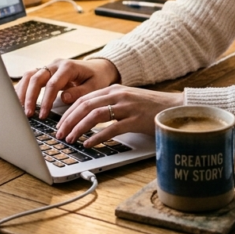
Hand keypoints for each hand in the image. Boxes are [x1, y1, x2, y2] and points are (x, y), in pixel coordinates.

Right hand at [15, 58, 119, 119]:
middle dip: (30, 97)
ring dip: (22, 92)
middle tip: (28, 114)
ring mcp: (49, 67)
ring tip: (19, 109)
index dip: (46, 100)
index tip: (43, 115)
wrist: (98, 67)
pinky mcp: (45, 72)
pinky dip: (23, 89)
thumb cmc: (97, 78)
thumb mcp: (94, 86)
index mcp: (68, 67)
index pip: (52, 84)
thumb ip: (80, 92)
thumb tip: (63, 98)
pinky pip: (30, 78)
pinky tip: (19, 102)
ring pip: (29, 76)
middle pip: (36, 77)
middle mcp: (55, 64)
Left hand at [55, 85, 184, 146]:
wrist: (176, 108)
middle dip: (69, 120)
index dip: (69, 111)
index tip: (60, 124)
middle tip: (59, 133)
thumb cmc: (150, 108)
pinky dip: (97, 137)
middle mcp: (118, 95)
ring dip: (79, 128)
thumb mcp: (126, 101)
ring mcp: (127, 107)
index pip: (84, 98)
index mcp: (114, 89)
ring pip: (95, 115)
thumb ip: (109, 105)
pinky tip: (89, 144)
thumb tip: (87, 118)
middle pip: (85, 105)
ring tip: (70, 139)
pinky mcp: (136, 119)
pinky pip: (112, 128)